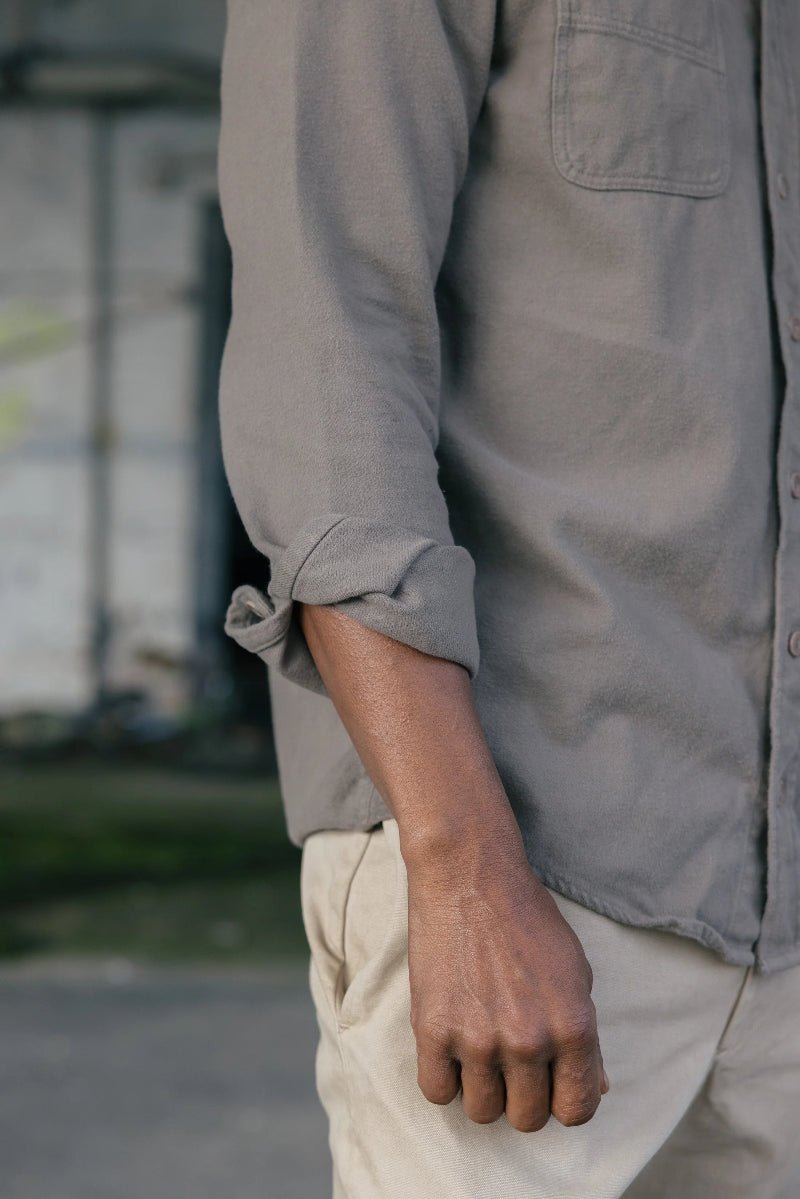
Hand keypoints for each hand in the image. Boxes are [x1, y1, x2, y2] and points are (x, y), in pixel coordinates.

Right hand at [405, 829, 608, 1132]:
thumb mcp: (574, 971)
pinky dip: (444, 1078)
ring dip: (482, 1089)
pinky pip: (437, 1092)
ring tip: (479, 1050)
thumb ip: (585, 1035)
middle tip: (511, 1063)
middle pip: (528, 1118)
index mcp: (574, 1025)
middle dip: (522, 1096)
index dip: (564, 1102)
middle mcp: (530, 1040)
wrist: (468, 875)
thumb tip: (597, 1087)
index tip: (549, 1085)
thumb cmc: (526, 917)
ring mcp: (479, 1038)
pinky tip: (450, 1049)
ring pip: (483, 1112)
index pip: (578, 1110)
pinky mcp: (433, 1030)